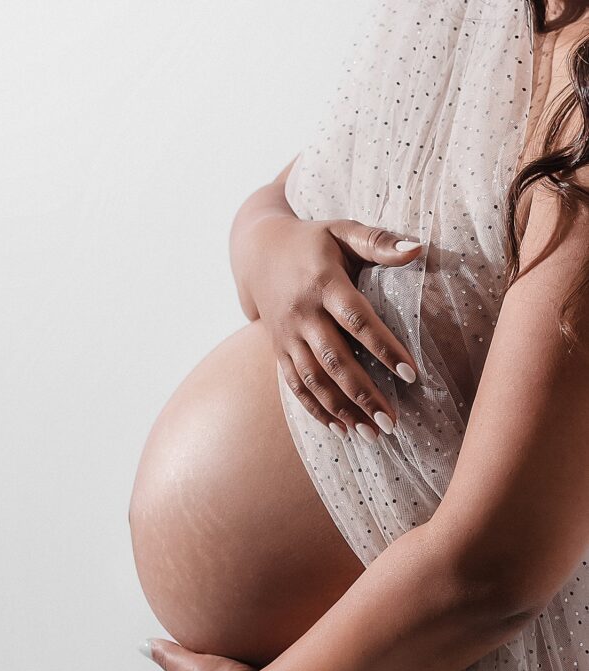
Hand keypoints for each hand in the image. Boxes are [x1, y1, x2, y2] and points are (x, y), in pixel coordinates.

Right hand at [243, 215, 422, 437]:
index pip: (357, 320)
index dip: (384, 347)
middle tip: (392, 422)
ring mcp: (288, 336)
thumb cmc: (313, 241)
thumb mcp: (343, 230)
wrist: (257, 252)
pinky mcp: (279, 351)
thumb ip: (379, 241)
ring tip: (372, 435)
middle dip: (364, 394)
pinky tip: (341, 429)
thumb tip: (418, 248)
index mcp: (324, 283)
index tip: (410, 374)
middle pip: (335, 360)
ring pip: (315, 380)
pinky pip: (296, 386)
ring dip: (342, 410)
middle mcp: (303, 313)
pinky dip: (317, 410)